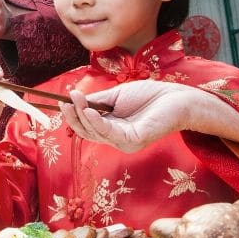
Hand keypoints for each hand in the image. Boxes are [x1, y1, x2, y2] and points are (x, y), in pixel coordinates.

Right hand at [58, 80, 207, 152]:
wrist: (175, 97)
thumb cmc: (148, 96)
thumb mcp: (115, 95)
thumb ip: (97, 100)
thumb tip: (75, 98)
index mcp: (111, 127)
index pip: (86, 127)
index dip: (73, 116)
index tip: (63, 100)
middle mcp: (116, 138)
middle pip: (87, 132)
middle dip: (73, 117)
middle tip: (65, 101)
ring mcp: (124, 142)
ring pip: (95, 133)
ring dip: (82, 116)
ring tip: (75, 100)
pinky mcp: (134, 140)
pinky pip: (110, 133)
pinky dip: (97, 122)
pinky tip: (89, 110)